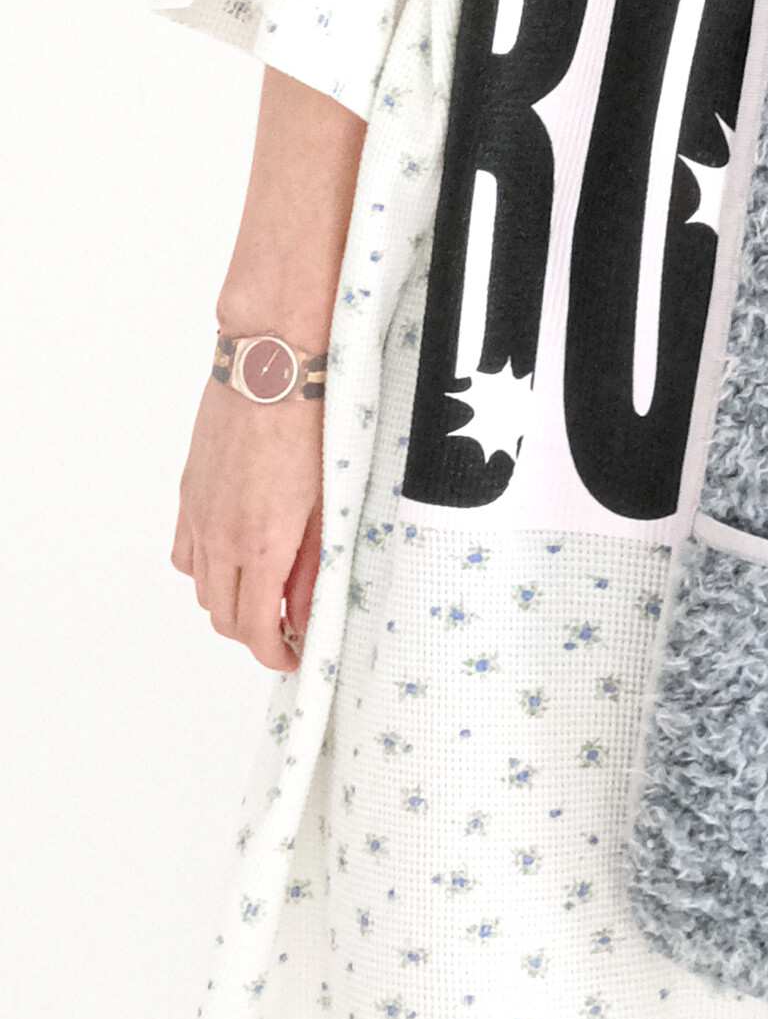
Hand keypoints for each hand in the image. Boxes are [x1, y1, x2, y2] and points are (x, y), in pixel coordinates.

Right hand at [171, 371, 324, 674]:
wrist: (272, 362)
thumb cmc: (312, 419)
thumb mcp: (329, 500)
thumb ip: (314, 563)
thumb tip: (304, 611)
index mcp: (262, 544)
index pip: (255, 631)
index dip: (274, 655)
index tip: (295, 654)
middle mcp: (222, 536)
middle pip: (224, 618)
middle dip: (255, 634)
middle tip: (286, 626)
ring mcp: (199, 514)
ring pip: (202, 589)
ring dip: (229, 602)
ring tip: (263, 591)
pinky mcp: (189, 492)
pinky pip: (187, 553)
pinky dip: (206, 568)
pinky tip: (234, 554)